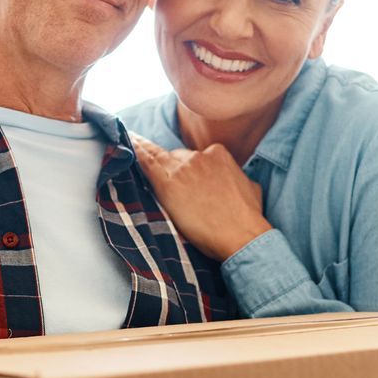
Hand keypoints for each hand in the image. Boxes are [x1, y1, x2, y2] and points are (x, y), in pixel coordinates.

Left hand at [130, 135, 271, 260]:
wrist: (241, 234)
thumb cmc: (248, 217)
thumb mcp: (250, 186)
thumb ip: (236, 176)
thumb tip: (233, 179)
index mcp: (219, 154)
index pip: (195, 157)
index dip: (187, 170)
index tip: (183, 177)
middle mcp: (200, 156)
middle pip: (178, 159)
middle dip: (174, 172)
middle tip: (173, 190)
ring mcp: (183, 168)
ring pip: (161, 160)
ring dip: (149, 156)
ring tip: (132, 143)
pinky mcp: (168, 183)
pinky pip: (147, 162)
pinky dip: (136, 151)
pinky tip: (127, 143)